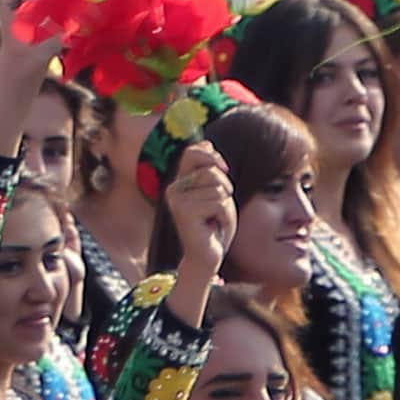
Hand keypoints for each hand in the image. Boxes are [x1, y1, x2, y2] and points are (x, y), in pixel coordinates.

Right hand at [159, 142, 235, 291]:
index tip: (224, 171)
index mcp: (179, 181)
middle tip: (218, 209)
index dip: (213, 157)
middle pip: (211, 171)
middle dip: (225, 189)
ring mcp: (176, 200)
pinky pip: (219, 203)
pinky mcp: (184, 212)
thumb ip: (210, 169)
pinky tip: (214, 228)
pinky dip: (225, 217)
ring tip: (215, 220)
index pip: (193, 152)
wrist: (207, 257)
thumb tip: (208, 143)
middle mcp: (173, 189)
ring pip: (218, 189)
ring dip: (226, 207)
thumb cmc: (214, 225)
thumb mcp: (216, 191)